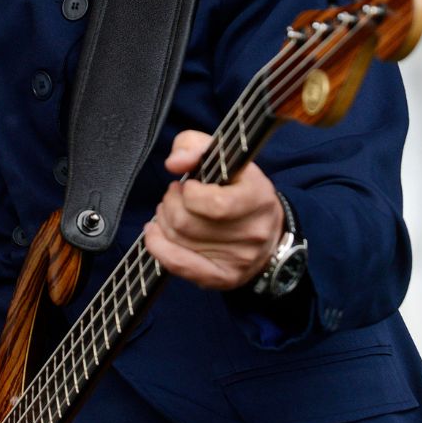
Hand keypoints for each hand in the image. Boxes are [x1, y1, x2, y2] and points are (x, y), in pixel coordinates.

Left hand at [143, 130, 283, 289]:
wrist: (268, 229)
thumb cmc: (238, 188)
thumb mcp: (223, 155)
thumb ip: (194, 145)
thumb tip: (175, 163)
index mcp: (258, 198)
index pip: (214, 204)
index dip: (189, 193)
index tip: (189, 185)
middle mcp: (253, 232)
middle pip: (187, 223)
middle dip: (169, 204)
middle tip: (174, 196)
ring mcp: (239, 259)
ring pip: (179, 240)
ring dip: (164, 221)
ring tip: (171, 211)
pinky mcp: (224, 277)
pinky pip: (179, 265)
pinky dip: (158, 247)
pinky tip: (154, 233)